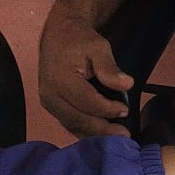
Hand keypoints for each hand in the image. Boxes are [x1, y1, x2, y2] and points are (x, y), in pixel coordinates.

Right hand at [39, 5, 133, 137]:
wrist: (58, 35)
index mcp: (60, 79)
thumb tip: (126, 84)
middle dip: (103, 130)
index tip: (125, 110)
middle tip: (124, 135)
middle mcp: (50, 94)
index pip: (87, 102)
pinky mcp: (51, 106)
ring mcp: (49, 102)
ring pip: (73, 125)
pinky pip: (69, 123)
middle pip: (78, 119)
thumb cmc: (78, 41)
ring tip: (116, 138)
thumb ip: (110, 68)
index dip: (107, 109)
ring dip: (95, 134)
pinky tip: (102, 134)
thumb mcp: (98, 48)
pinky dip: (86, 130)